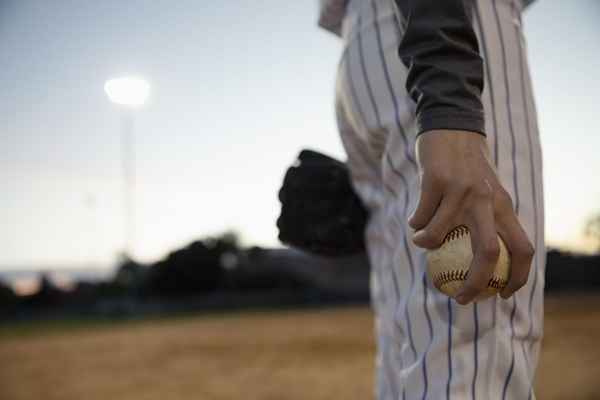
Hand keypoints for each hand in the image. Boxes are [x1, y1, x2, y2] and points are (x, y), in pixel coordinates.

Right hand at [410, 130, 533, 304]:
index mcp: (504, 205)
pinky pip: (421, 216)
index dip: (518, 277)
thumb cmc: (467, 168)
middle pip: (487, 252)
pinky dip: (415, 224)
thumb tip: (479, 262)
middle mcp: (487, 200)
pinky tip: (415, 220)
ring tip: (421, 242)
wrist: (451, 128)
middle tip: (460, 297)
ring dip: (425, 244)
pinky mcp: (436, 180)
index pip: (523, 248)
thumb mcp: (486, 191)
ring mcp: (461, 190)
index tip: (503, 294)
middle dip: (474, 283)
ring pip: (439, 234)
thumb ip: (488, 219)